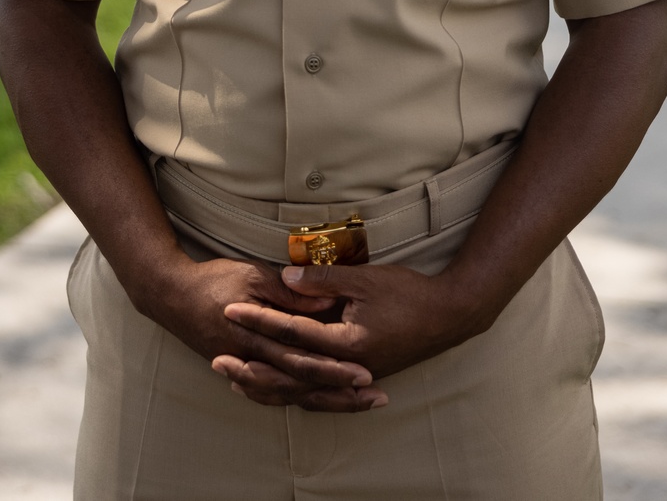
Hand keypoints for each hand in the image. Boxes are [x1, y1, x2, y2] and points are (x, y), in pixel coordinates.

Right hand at [137, 253, 387, 411]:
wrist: (171, 295)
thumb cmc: (214, 280)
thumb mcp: (253, 275)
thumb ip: (288, 294)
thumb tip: (324, 306)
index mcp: (257, 336)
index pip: (303, 358)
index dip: (334, 368)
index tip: (364, 373)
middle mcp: (252, 359)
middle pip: (301, 384)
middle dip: (338, 392)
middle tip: (371, 395)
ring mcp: (244, 367)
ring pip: (288, 394)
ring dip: (323, 399)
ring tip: (354, 402)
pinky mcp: (239, 368)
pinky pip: (268, 393)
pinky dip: (293, 399)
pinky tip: (312, 400)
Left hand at [216, 262, 475, 404]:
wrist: (449, 316)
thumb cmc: (409, 294)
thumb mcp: (365, 280)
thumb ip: (324, 280)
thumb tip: (285, 276)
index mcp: (347, 343)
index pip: (293, 333)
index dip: (260, 319)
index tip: (230, 309)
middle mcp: (346, 368)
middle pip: (290, 371)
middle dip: (251, 360)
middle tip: (217, 352)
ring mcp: (352, 377)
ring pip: (301, 389)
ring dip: (266, 382)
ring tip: (234, 375)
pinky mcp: (356, 377)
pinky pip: (316, 390)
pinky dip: (291, 388)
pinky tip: (274, 383)